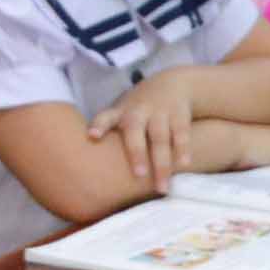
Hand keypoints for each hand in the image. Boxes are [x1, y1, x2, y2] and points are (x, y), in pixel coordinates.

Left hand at [92, 72, 204, 191]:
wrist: (173, 82)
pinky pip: (181, 132)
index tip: (92, 135)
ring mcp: (159, 111)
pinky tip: (183, 165)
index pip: (106, 118)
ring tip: (161, 187)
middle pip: (136, 132)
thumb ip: (107, 134)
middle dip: (137, 153)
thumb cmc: (139, 108)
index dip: (99, 126)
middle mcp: (139, 111)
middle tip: (138, 175)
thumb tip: (86, 168)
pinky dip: (183, 148)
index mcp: (121, 113)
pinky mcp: (179, 113)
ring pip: (160, 137)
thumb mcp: (121, 113)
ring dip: (162, 162)